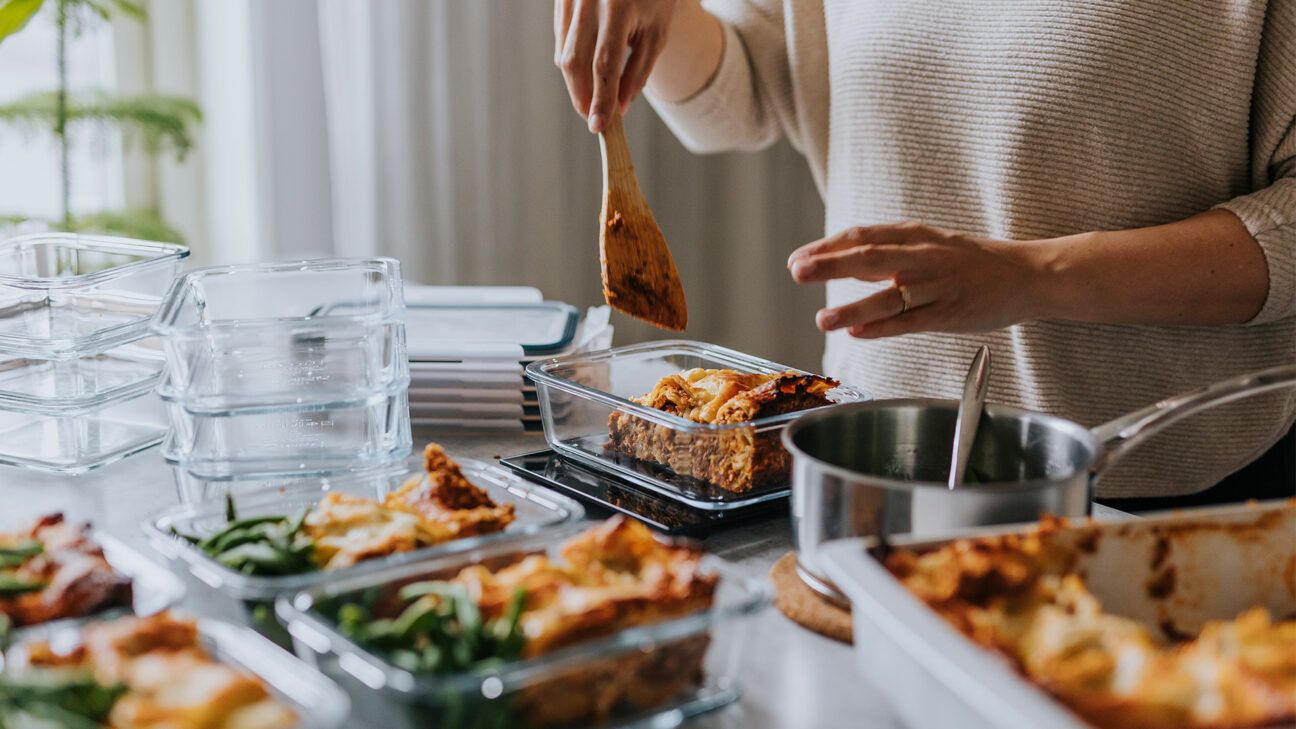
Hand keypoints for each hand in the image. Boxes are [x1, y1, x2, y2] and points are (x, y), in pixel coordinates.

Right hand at [555, 0, 677, 132]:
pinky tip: (585, 68)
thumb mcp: (656, 34)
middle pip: (576, 62)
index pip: (604, 65)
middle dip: (582, 96)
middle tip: (593, 117)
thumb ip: (637, 72)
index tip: (598, 127)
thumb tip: (618, 108)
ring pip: (564, 52)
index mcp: (618, 9)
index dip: (600, 99)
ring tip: (592, 94)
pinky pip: (561, 38)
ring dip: (576, 82)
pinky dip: (571, 59)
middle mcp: (590, 1)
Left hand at [787, 222, 1051, 338]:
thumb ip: (883, 255)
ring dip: (853, 308)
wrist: (1026, 275)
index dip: (827, 247)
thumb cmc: (969, 262)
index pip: (863, 236)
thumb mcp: (926, 245)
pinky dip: (884, 328)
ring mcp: (938, 286)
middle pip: (871, 258)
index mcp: (915, 235)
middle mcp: (924, 257)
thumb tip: (838, 261)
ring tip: (823, 319)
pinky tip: (858, 334)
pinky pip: (913, 322)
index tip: (798, 258)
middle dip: (832, 264)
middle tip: (798, 271)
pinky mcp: (951, 314)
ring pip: (890, 295)